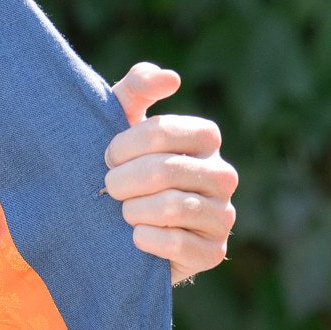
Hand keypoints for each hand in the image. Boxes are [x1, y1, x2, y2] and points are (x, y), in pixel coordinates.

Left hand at [105, 62, 235, 285]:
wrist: (123, 230)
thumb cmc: (124, 167)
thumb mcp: (123, 124)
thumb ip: (138, 90)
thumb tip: (170, 78)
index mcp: (205, 140)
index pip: (167, 132)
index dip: (128, 144)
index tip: (107, 156)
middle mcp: (223, 175)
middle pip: (167, 170)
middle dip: (125, 180)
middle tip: (110, 188)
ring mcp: (223, 215)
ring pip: (174, 206)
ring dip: (134, 210)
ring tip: (122, 213)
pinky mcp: (214, 251)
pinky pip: (179, 244)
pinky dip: (147, 240)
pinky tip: (135, 237)